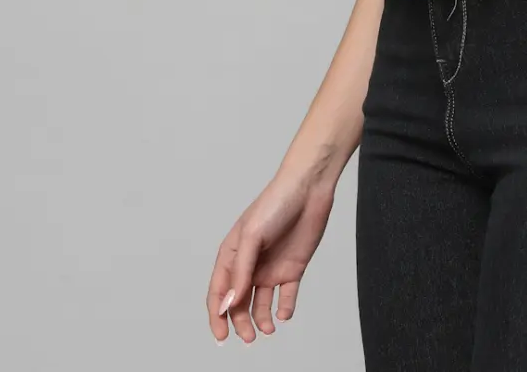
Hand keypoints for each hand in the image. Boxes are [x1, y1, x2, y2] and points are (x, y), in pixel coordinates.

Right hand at [206, 163, 338, 343]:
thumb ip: (241, 271)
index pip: (219, 291)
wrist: (309, 189)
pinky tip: (284, 313)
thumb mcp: (252, 236)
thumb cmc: (275, 203)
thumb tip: (229, 303)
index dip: (217, 315)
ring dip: (261, 319)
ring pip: (261, 303)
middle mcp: (250, 265)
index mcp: (233, 254)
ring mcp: (271, 267)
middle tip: (249, 337)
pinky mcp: (292, 268)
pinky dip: (284, 308)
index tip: (221, 336)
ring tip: (267, 329)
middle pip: (239, 303)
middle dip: (240, 322)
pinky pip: (286, 296)